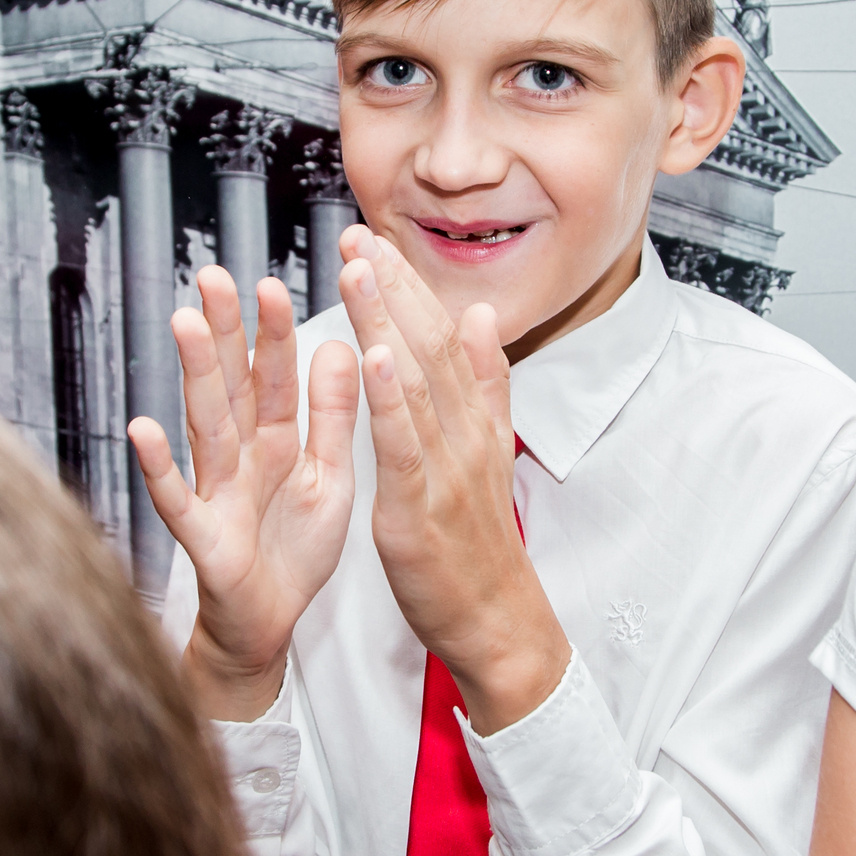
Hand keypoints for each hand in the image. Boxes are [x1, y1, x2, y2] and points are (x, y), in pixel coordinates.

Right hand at [129, 268, 357, 721]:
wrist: (270, 623)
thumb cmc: (294, 547)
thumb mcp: (330, 475)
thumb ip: (332, 417)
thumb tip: (342, 345)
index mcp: (276, 441)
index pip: (276, 377)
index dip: (274, 333)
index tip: (272, 281)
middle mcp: (240, 457)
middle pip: (231, 386)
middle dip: (225, 333)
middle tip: (215, 275)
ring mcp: (216, 493)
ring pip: (204, 426)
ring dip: (194, 376)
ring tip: (185, 324)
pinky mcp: (203, 537)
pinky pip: (177, 499)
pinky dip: (159, 467)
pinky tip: (143, 429)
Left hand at [338, 227, 570, 734]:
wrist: (498, 621)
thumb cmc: (479, 546)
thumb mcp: (488, 453)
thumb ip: (487, 384)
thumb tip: (485, 316)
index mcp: (475, 420)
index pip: (444, 336)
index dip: (410, 285)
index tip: (377, 240)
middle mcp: (465, 433)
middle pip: (431, 345)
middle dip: (393, 285)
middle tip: (358, 234)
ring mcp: (447, 467)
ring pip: (417, 381)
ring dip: (386, 320)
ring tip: (359, 269)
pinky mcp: (421, 507)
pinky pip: (404, 443)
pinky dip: (389, 396)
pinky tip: (372, 354)